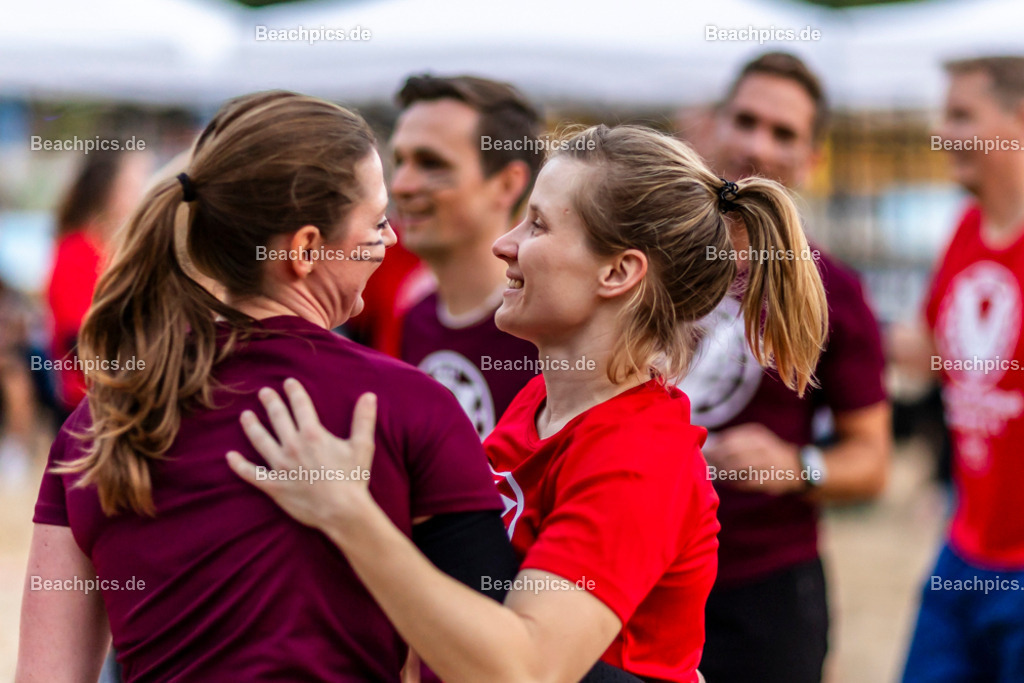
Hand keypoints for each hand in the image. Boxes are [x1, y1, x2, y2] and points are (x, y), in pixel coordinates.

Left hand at [226, 378, 377, 530]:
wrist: (342, 511)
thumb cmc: (353, 479)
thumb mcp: (362, 446)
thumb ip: (363, 419)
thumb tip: (369, 395)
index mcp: (312, 434)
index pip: (300, 406)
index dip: (294, 392)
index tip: (288, 382)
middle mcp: (292, 446)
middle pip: (277, 418)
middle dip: (270, 402)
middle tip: (264, 392)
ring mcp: (280, 466)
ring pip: (260, 440)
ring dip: (251, 426)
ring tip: (245, 415)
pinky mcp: (273, 485)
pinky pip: (251, 473)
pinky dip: (238, 465)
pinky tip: (229, 456)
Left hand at [703, 423, 804, 493]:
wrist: (795, 467)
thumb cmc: (768, 451)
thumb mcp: (756, 439)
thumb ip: (736, 441)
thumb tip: (712, 447)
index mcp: (756, 435)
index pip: (731, 438)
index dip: (716, 446)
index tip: (706, 451)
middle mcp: (762, 447)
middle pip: (733, 451)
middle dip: (717, 458)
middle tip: (708, 463)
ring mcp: (765, 464)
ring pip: (738, 466)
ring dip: (724, 470)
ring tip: (715, 473)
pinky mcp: (767, 480)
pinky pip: (745, 482)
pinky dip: (733, 482)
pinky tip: (727, 482)